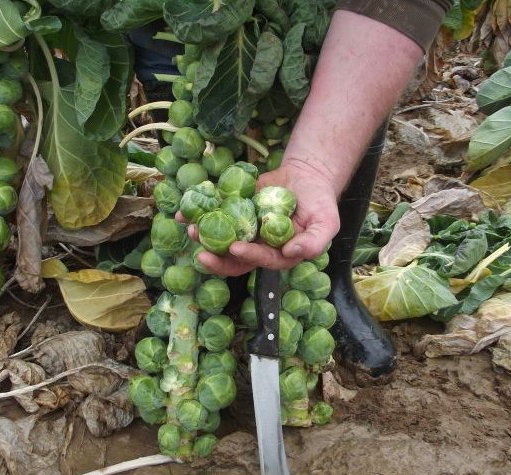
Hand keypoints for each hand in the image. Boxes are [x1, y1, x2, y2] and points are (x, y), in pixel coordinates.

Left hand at [190, 160, 340, 276]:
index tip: (234, 248)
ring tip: (191, 228)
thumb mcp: (327, 222)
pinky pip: (213, 216)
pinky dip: (197, 215)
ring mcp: (242, 230)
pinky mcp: (232, 212)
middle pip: (233, 260)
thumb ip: (314, 243)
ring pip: (218, 240)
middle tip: (200, 253)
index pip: (260, 261)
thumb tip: (291, 253)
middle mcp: (256, 246)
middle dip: (215, 259)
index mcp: (277, 254)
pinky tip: (184, 213)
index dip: (247, 257)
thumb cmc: (319, 203)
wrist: (306, 177)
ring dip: (202, 238)